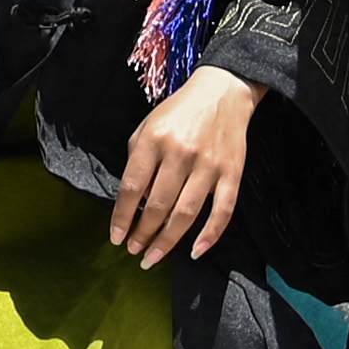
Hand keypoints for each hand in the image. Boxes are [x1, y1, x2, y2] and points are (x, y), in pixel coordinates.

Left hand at [109, 67, 259, 266]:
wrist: (223, 90)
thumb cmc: (179, 111)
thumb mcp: (148, 125)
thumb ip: (137, 159)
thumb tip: (134, 201)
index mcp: (155, 138)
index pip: (132, 186)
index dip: (122, 216)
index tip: (116, 237)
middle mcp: (181, 152)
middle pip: (157, 205)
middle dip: (142, 234)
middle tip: (134, 251)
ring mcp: (208, 164)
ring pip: (185, 214)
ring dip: (167, 241)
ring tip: (152, 257)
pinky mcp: (232, 173)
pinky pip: (222, 211)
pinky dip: (209, 235)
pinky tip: (195, 252)